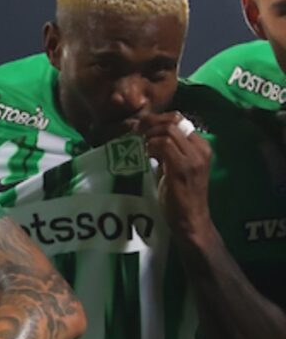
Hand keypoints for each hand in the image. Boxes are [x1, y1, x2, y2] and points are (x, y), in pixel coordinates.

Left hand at [137, 113, 212, 236]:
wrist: (190, 218)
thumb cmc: (180, 195)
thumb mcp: (175, 167)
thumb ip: (168, 151)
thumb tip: (147, 136)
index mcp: (202, 147)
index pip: (180, 120)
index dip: (158, 120)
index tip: (141, 128)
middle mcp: (201, 149)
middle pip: (174, 121)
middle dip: (150, 123)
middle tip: (135, 132)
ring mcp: (194, 157)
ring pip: (168, 130)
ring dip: (149, 135)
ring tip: (139, 145)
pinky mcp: (183, 167)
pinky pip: (163, 145)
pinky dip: (149, 146)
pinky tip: (145, 155)